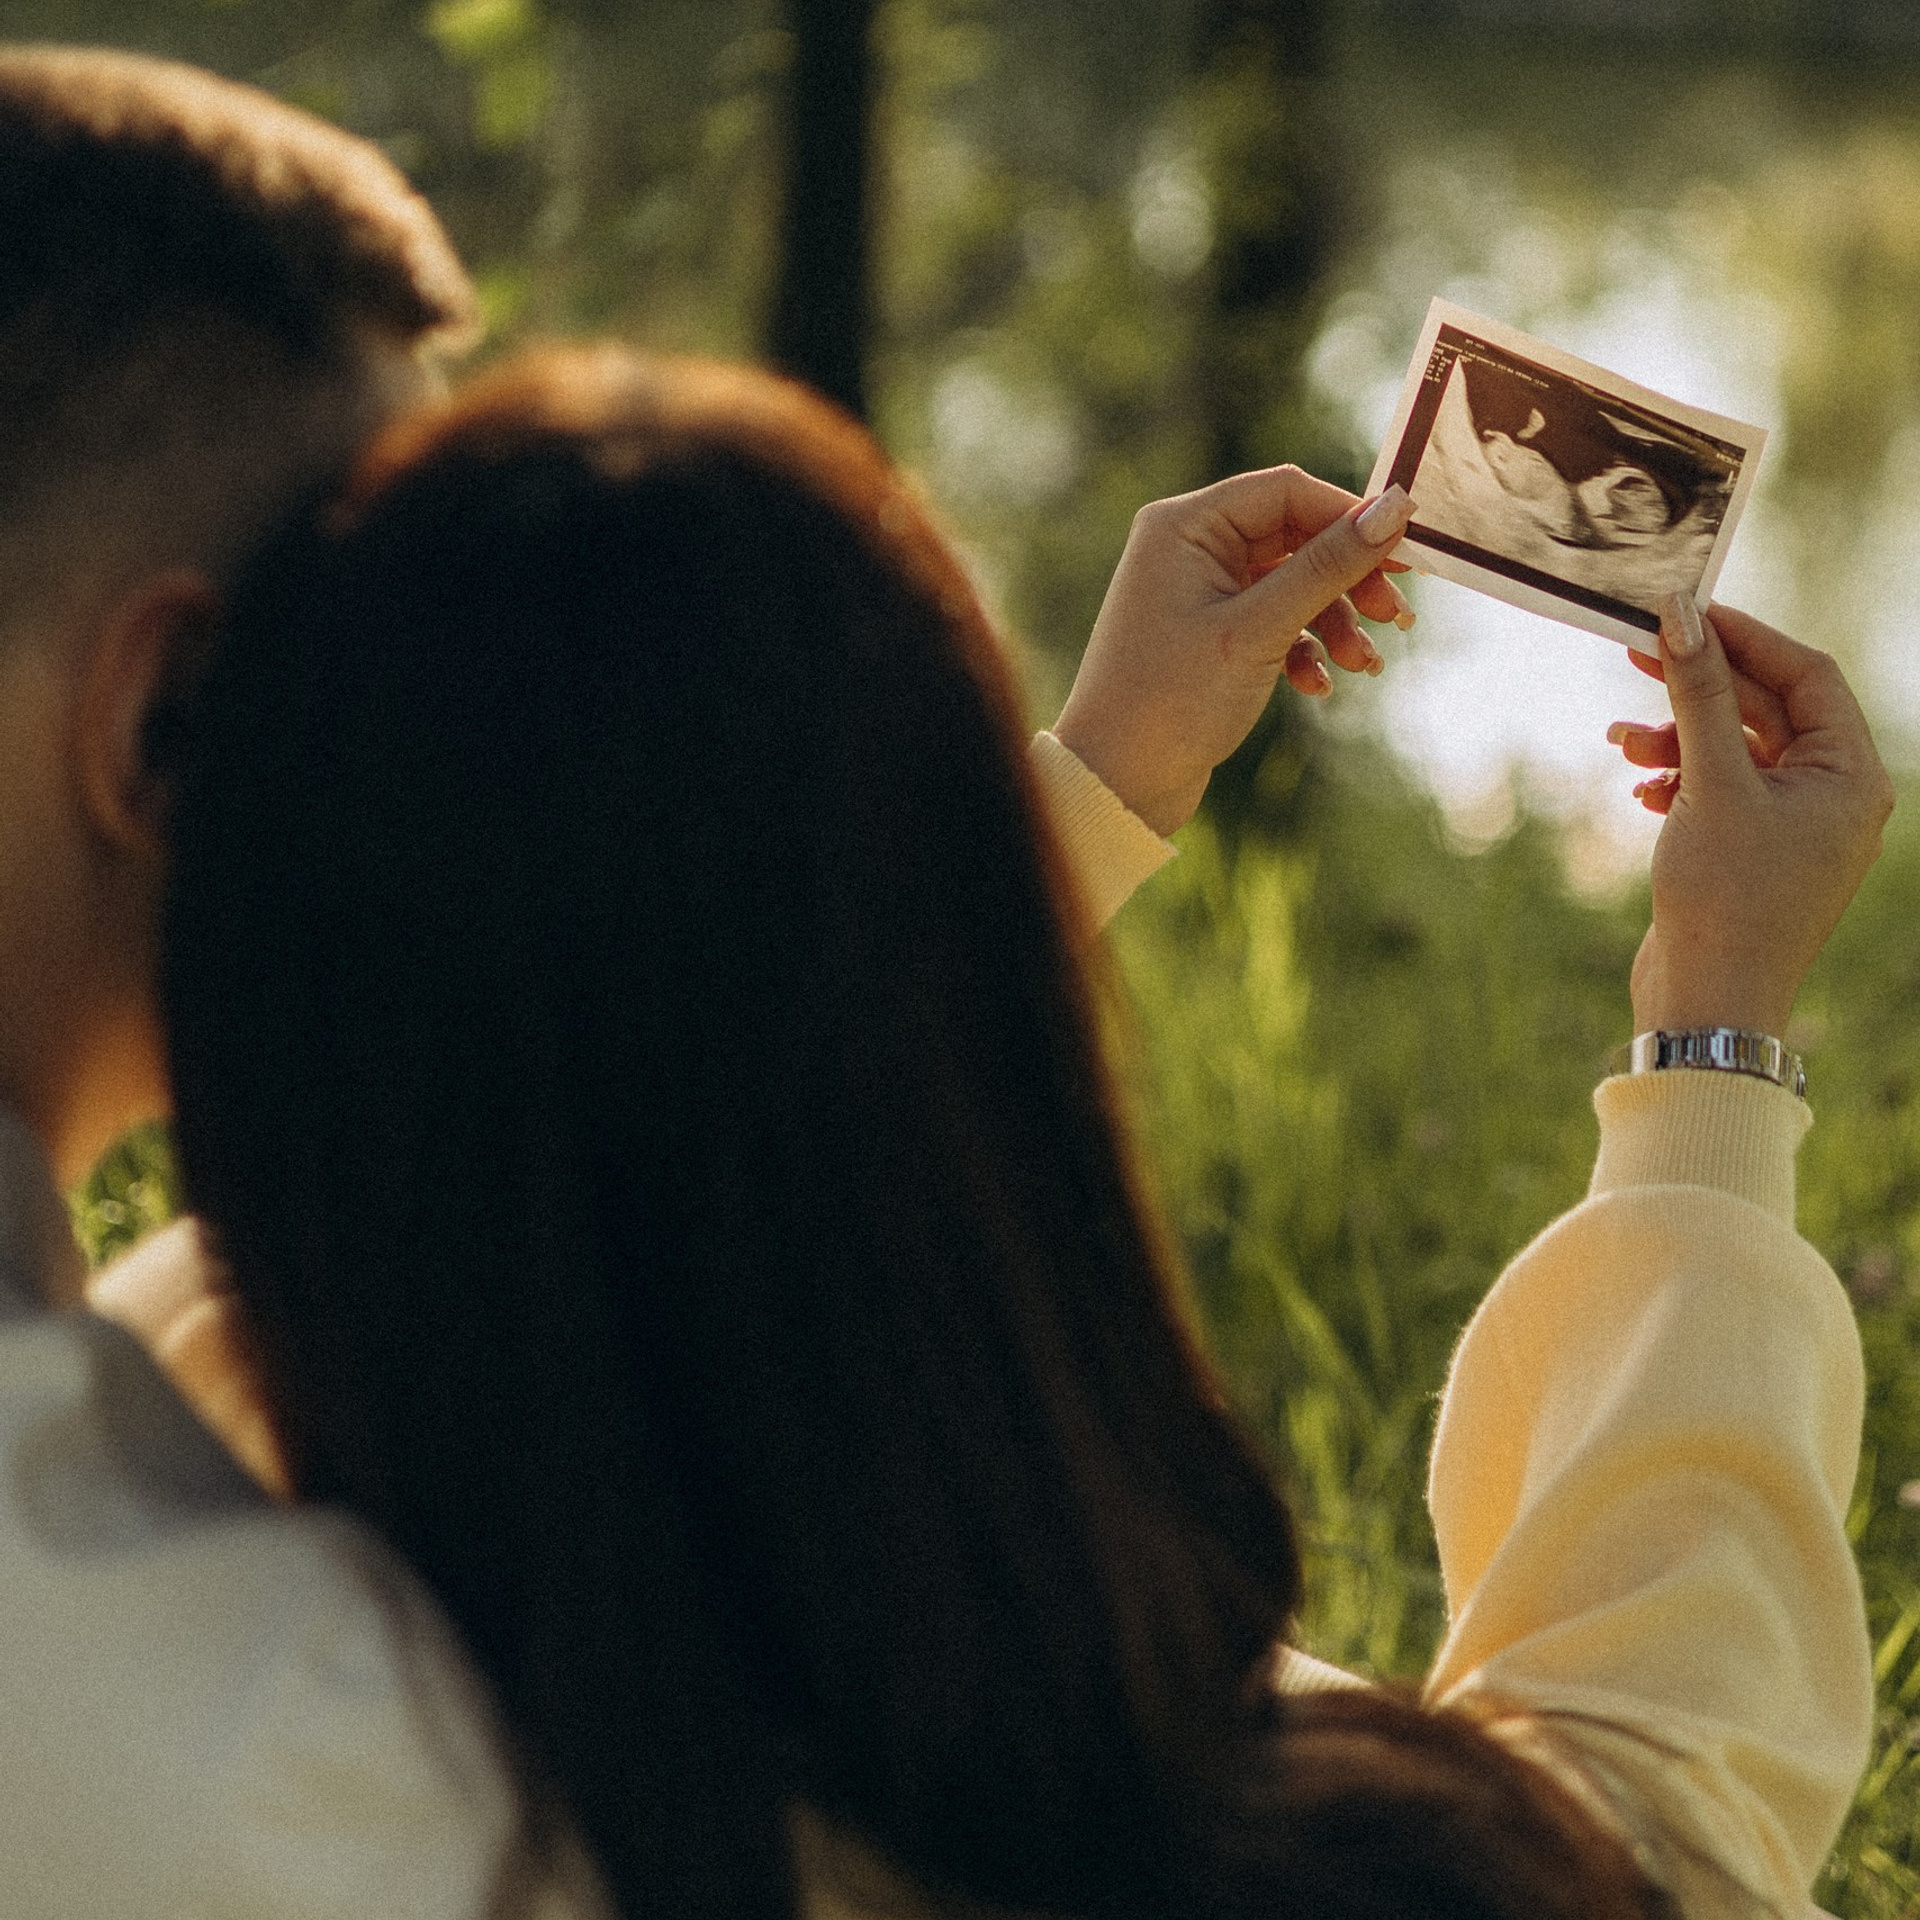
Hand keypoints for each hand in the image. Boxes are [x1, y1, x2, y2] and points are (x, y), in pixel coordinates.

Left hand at [1053, 470, 1415, 835]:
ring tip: (1364, 664)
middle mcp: (1188, 548)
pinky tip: (1317, 686)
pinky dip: (1305, 649)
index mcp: (1183, 526)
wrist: (1115, 784)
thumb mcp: (1258, 630)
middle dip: (1350, 579)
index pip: (1287, 493)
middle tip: (1398, 616)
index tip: (1407, 554)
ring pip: (1292, 585)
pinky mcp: (1212, 635)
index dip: (1349, 517)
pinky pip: (1276, 623)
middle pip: (1296, 538)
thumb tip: (1395, 509)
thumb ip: (1328, 568)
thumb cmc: (1171, 701)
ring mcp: (1199, 592)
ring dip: (1336, 621)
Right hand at [1610, 595, 1892, 1037]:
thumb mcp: (1710, 784)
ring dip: (1676, 737)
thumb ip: (1699, 694)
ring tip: (1622, 745)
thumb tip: (1682, 615)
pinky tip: (1640, 790)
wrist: (1709, 1003)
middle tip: (1635, 655)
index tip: (1681, 612)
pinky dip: (1677, 778)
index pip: (1806, 673)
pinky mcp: (1752, 850)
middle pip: (1765, 707)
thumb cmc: (1726, 900)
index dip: (1743, 636)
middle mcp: (1832, 794)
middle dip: (1696, 688)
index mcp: (1851, 774)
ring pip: (1733, 749)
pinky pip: (1718, 789)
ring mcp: (1792, 824)